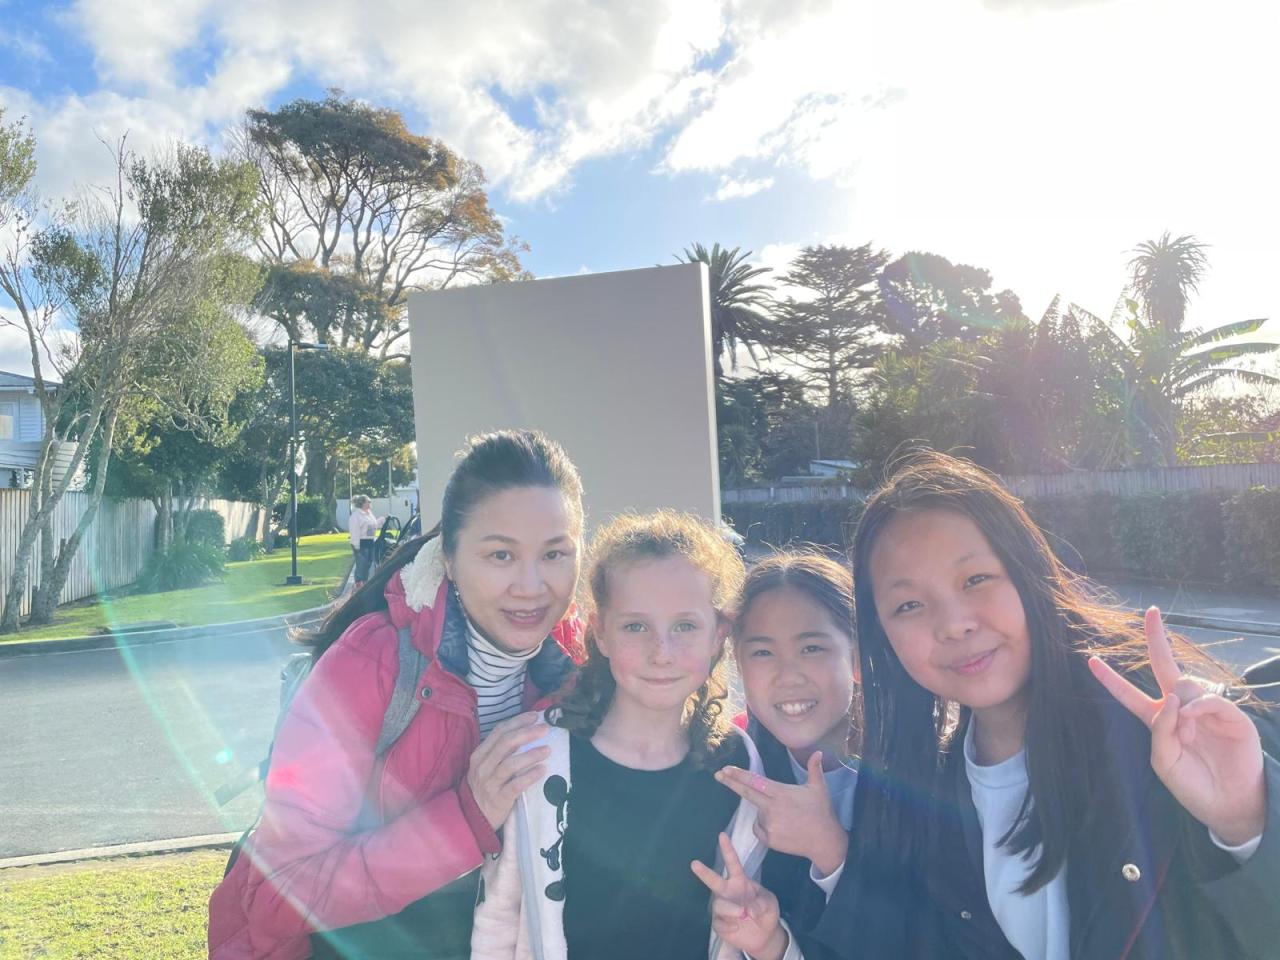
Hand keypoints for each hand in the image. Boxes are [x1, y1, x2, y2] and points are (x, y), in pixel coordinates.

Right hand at [466, 712, 549, 829]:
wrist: (472, 818)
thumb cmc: (485, 787)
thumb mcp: (486, 766)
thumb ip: (502, 751)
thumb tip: (527, 732)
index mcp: (479, 755)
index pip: (499, 732)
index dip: (518, 721)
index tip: (535, 716)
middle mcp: (482, 767)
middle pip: (505, 744)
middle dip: (527, 733)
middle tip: (545, 729)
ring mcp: (490, 783)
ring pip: (510, 764)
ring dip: (531, 754)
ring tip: (547, 750)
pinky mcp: (499, 799)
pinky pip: (516, 785)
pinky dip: (530, 776)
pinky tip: (542, 770)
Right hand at [692, 832, 787, 959]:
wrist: (764, 936)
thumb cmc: (766, 913)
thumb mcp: (770, 904)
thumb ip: (761, 903)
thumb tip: (747, 910)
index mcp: (740, 881)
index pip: (733, 863)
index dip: (727, 849)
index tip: (722, 835)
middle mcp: (728, 892)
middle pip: (714, 880)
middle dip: (704, 872)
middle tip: (694, 863)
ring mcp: (722, 908)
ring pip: (719, 905)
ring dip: (731, 909)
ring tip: (743, 915)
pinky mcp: (719, 924)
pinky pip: (719, 923)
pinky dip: (729, 926)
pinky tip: (737, 928)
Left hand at [717, 752, 848, 876]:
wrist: (824, 841)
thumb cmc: (821, 812)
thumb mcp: (819, 788)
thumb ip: (815, 769)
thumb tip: (818, 752)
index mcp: (782, 793)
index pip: (755, 782)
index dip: (739, 775)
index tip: (726, 769)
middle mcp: (772, 808)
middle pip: (747, 793)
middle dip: (730, 782)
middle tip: (718, 775)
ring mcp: (769, 825)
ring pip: (757, 814)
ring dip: (764, 811)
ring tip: (786, 817)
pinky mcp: (769, 840)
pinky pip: (759, 829)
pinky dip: (764, 827)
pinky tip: (781, 828)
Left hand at [1089, 607, 1265, 845]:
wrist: (1228, 804)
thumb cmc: (1193, 784)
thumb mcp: (1164, 760)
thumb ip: (1160, 729)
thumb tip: (1171, 698)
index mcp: (1159, 720)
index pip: (1129, 695)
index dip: (1110, 680)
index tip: (1090, 660)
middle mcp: (1181, 708)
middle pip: (1164, 666)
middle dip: (1156, 638)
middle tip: (1150, 612)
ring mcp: (1205, 708)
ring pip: (1184, 684)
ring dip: (1180, 707)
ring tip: (1189, 736)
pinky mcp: (1230, 714)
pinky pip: (1208, 697)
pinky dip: (1198, 706)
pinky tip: (1194, 720)